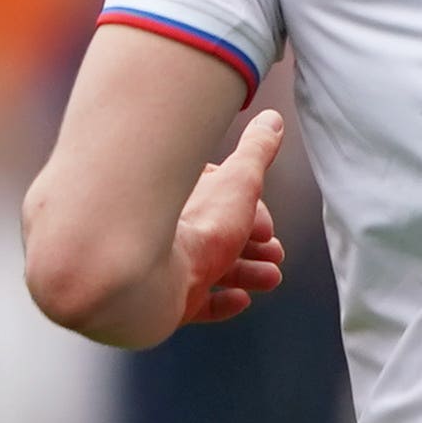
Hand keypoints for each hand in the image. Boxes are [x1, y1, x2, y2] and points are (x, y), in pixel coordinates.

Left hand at [176, 111, 292, 326]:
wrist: (147, 278)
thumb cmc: (194, 227)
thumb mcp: (239, 181)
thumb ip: (258, 152)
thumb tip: (272, 120)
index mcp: (183, 194)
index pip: (222, 198)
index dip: (252, 211)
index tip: (268, 227)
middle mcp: (170, 228)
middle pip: (220, 234)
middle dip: (255, 245)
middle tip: (275, 254)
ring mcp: (165, 265)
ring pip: (213, 268)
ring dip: (247, 272)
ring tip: (269, 279)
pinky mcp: (165, 299)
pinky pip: (196, 303)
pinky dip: (221, 302)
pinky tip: (241, 300)